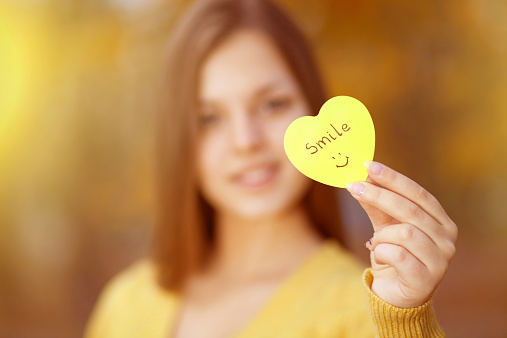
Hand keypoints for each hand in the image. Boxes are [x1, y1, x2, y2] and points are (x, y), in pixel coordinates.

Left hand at [346, 161, 456, 307]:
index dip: (393, 178)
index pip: (419, 193)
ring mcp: (440, 260)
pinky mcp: (426, 279)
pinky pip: (398, 255)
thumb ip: (378, 206)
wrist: (395, 297)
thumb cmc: (394, 258)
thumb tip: (363, 179)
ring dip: (381, 236)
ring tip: (375, 243)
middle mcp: (447, 239)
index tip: (369, 165)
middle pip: (410, 209)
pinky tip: (379, 257)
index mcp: (441, 222)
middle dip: (378, 195)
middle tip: (352, 186)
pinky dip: (381, 252)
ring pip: (405, 233)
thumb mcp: (384, 228)